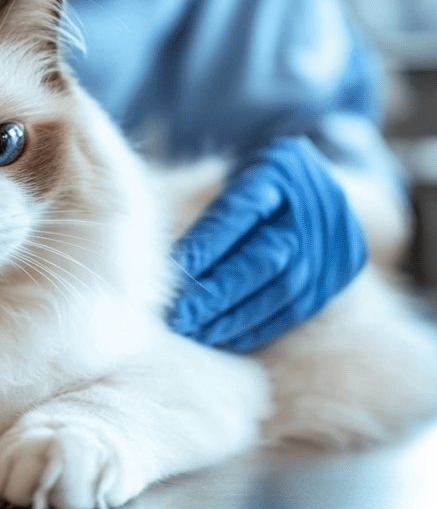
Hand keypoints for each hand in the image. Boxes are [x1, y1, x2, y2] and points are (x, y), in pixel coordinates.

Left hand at [169, 137, 366, 351]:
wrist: (321, 185)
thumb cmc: (259, 184)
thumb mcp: (237, 177)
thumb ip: (213, 216)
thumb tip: (174, 268)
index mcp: (279, 172)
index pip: (241, 212)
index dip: (208, 244)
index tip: (174, 271)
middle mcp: (311, 210)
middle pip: (265, 259)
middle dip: (218, 292)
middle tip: (179, 316)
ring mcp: (329, 246)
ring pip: (281, 291)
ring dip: (233, 318)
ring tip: (195, 330)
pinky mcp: (334, 278)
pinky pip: (294, 311)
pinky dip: (256, 326)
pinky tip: (224, 336)